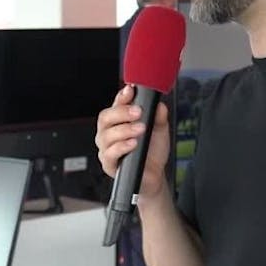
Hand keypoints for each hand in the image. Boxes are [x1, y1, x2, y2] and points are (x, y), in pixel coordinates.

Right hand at [95, 85, 171, 199]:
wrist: (155, 175)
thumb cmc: (152, 151)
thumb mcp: (160, 130)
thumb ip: (159, 116)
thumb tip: (158, 104)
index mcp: (119, 120)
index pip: (116, 104)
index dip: (121, 96)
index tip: (131, 90)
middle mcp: (109, 133)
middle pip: (105, 117)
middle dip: (121, 112)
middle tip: (138, 112)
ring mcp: (106, 148)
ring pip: (106, 135)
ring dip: (124, 130)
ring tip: (140, 129)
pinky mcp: (108, 164)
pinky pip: (109, 154)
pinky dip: (121, 147)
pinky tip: (133, 144)